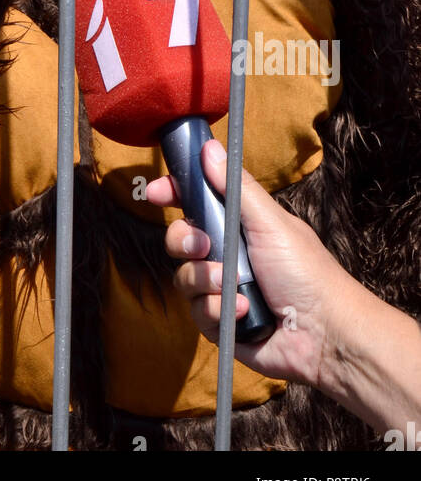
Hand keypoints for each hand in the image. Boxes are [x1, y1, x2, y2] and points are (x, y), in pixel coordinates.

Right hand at [146, 141, 352, 389]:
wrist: (325, 333)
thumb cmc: (307, 271)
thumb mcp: (271, 222)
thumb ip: (236, 188)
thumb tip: (209, 147)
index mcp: (238, 224)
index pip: (195, 202)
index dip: (172, 193)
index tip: (154, 193)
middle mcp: (225, 254)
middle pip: (179, 239)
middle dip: (184, 242)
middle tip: (203, 247)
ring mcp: (221, 289)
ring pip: (184, 278)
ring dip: (207, 281)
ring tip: (235, 287)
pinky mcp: (220, 322)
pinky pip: (198, 312)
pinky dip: (219, 311)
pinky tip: (246, 311)